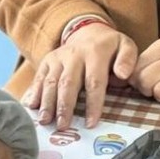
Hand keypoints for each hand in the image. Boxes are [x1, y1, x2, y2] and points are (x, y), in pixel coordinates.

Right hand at [24, 23, 138, 129]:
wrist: (88, 32)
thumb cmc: (110, 48)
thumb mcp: (126, 46)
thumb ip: (128, 59)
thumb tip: (123, 75)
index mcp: (95, 53)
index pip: (94, 81)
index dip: (92, 104)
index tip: (91, 123)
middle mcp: (74, 54)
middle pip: (68, 83)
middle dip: (65, 106)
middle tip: (63, 127)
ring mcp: (58, 57)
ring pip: (50, 81)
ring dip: (47, 103)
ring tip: (45, 121)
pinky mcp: (47, 61)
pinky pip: (39, 77)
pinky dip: (34, 93)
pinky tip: (30, 107)